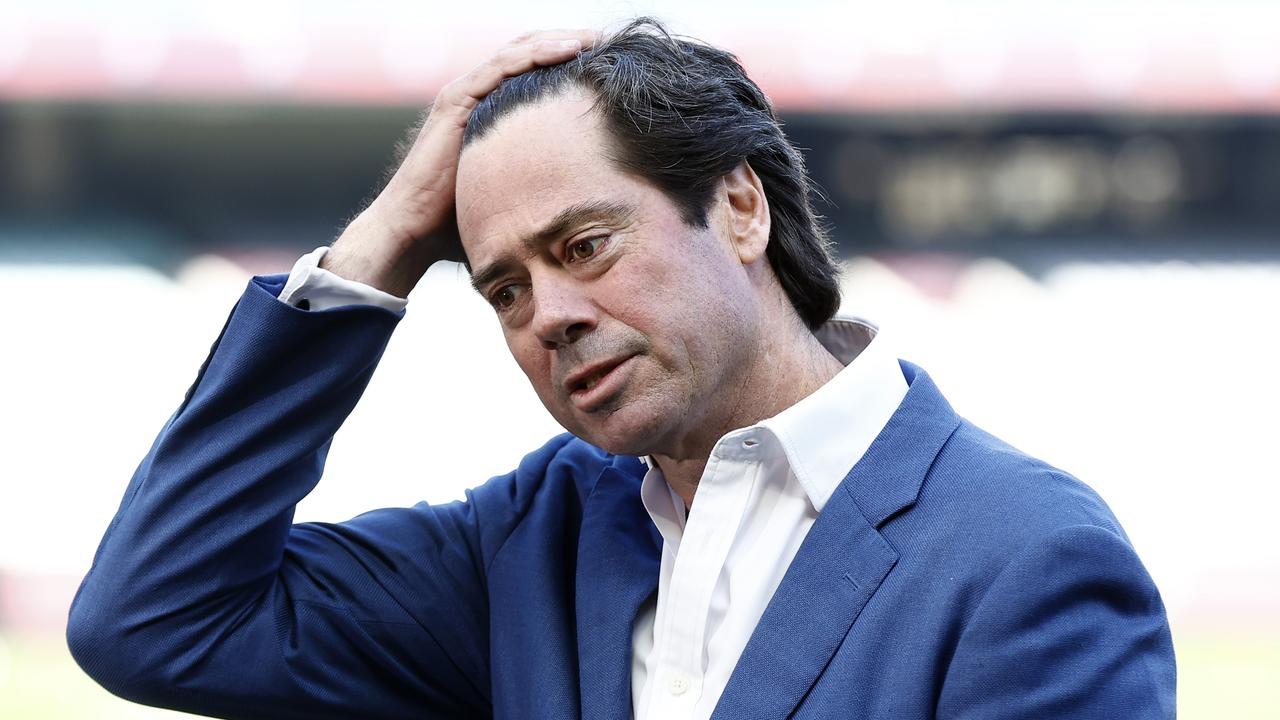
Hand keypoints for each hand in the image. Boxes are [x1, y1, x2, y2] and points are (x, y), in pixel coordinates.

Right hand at [323, 29, 596, 297]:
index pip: (535, 70)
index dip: (569, 59)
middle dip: (570, 42)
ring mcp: (465, 93)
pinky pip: (502, 66)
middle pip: (530, 51)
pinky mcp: (457, 100)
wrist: (416, 230)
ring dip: (559, 40)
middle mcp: (477, 93)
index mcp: (491, 108)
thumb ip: (541, 183)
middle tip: (608, 42)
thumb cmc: (461, 220)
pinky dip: (536, 54)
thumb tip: (585, 208)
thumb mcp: (514, 190)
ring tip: (595, 39)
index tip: (609, 63)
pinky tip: (568, 50)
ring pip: (519, 51)